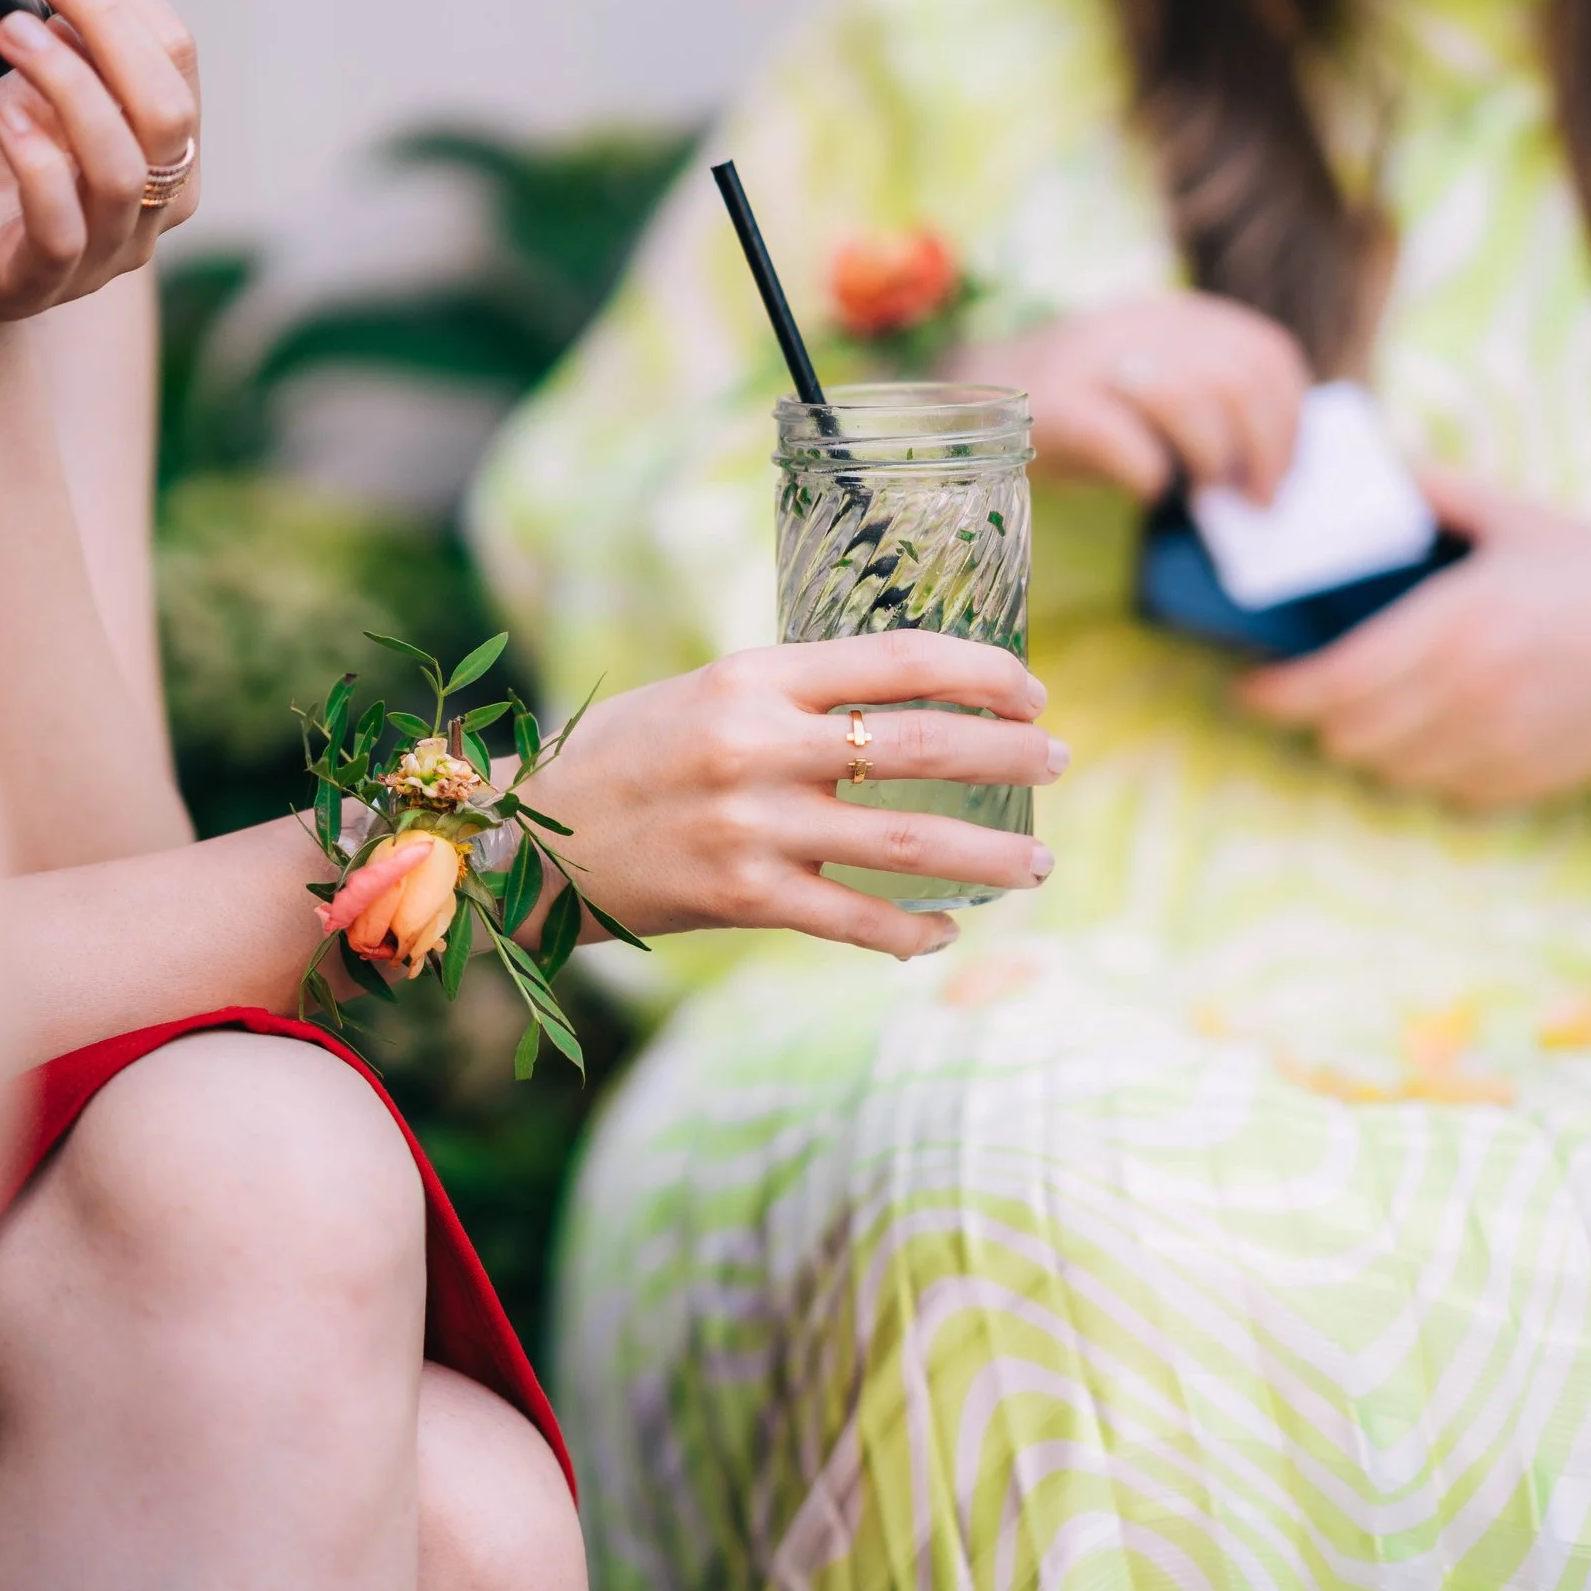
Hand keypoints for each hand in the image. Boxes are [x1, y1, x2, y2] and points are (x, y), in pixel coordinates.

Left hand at [0, 0, 198, 331]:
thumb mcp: (37, 91)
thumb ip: (75, 49)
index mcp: (163, 162)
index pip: (180, 70)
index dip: (131, 2)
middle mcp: (146, 217)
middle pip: (170, 118)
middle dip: (111, 32)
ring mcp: (95, 260)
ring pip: (122, 173)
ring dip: (71, 86)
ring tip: (10, 32)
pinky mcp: (29, 287)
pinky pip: (59, 232)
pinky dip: (38, 167)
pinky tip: (4, 120)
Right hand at [514, 631, 1068, 958]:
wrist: (529, 841)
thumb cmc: (627, 760)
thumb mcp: (705, 694)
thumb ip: (795, 697)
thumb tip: (905, 705)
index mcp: (755, 675)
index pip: (901, 657)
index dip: (984, 672)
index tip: (1031, 692)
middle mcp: (759, 743)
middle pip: (923, 743)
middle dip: (1010, 753)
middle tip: (1060, 761)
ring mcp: (752, 823)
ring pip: (908, 839)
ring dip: (990, 854)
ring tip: (1037, 863)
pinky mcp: (740, 895)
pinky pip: (853, 918)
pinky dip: (909, 930)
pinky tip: (942, 933)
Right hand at [949, 291, 1309, 503]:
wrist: (966, 402)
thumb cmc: (1075, 414)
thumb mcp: (1148, 391)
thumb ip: (1207, 410)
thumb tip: (1267, 476)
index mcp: (1175, 316)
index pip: (1266, 354)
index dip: (1291, 422)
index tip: (1287, 477)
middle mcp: (1140, 324)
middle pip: (1238, 379)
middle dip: (1264, 451)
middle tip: (1256, 503)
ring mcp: (1092, 359)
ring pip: (1190, 400)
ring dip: (1213, 460)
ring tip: (1206, 498)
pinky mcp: (1054, 406)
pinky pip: (1125, 441)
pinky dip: (1150, 476)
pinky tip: (1148, 492)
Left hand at [1239, 470, 1590, 808]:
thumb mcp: (1516, 515)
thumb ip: (1433, 492)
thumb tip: (1368, 468)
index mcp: (1456, 627)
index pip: (1330, 683)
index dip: (1273, 692)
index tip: (1250, 683)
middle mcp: (1469, 697)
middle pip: (1344, 735)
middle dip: (1314, 714)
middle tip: (1309, 687)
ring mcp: (1497, 748)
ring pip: (1385, 769)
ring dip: (1365, 742)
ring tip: (1371, 706)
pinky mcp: (1523, 783)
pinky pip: (1437, 790)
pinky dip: (1420, 766)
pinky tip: (1434, 728)